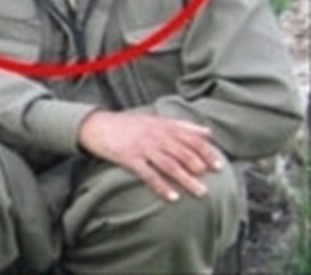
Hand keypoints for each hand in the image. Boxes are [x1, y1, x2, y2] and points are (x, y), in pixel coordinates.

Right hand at [78, 110, 224, 201]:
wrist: (96, 125)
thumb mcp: (155, 120)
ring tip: (200, 193)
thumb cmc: (128, 124)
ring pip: (170, 165)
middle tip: (211, 183)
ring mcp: (143, 147)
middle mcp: (156, 136)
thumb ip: (183, 126)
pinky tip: (173, 197)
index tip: (219, 166)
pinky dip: (162, 186)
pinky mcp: (129, 158)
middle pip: (183, 153)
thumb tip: (208, 132)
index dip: (207, 153)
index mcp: (164, 126)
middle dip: (200, 168)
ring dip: (187, 179)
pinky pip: (149, 174)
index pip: (192, 139)